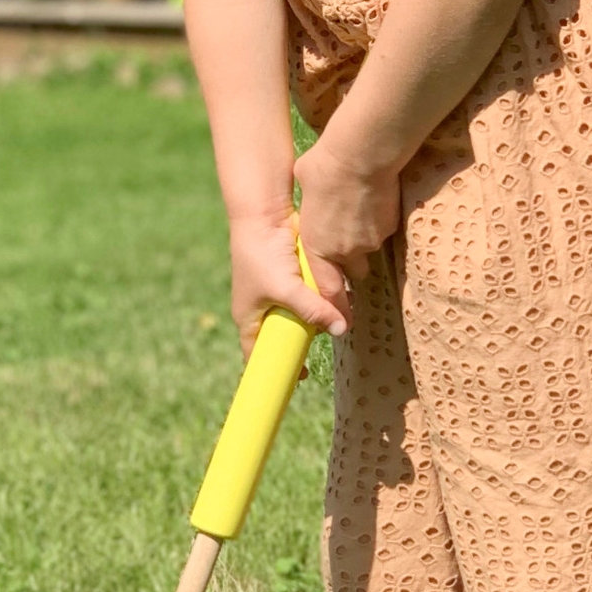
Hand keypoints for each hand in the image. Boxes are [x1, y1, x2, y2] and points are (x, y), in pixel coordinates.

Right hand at [228, 211, 347, 356]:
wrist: (262, 213)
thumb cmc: (263, 256)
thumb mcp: (287, 289)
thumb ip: (313, 311)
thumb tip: (342, 329)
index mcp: (248, 317)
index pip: (258, 353)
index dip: (276, 367)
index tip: (300, 378)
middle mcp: (260, 307)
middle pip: (284, 334)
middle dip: (303, 340)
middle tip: (322, 345)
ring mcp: (275, 290)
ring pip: (299, 313)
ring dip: (316, 316)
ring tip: (335, 319)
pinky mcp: (290, 274)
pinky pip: (307, 293)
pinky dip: (320, 297)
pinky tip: (337, 297)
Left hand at [291, 134, 400, 314]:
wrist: (361, 155)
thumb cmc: (324, 166)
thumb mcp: (304, 186)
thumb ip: (310, 205)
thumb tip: (314, 196)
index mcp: (318, 247)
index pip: (328, 289)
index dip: (333, 302)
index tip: (339, 313)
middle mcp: (346, 251)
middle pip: (354, 272)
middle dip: (352, 263)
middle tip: (350, 243)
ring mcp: (371, 241)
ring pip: (370, 250)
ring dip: (366, 239)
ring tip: (362, 212)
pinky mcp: (390, 227)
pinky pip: (384, 231)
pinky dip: (379, 221)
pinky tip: (375, 200)